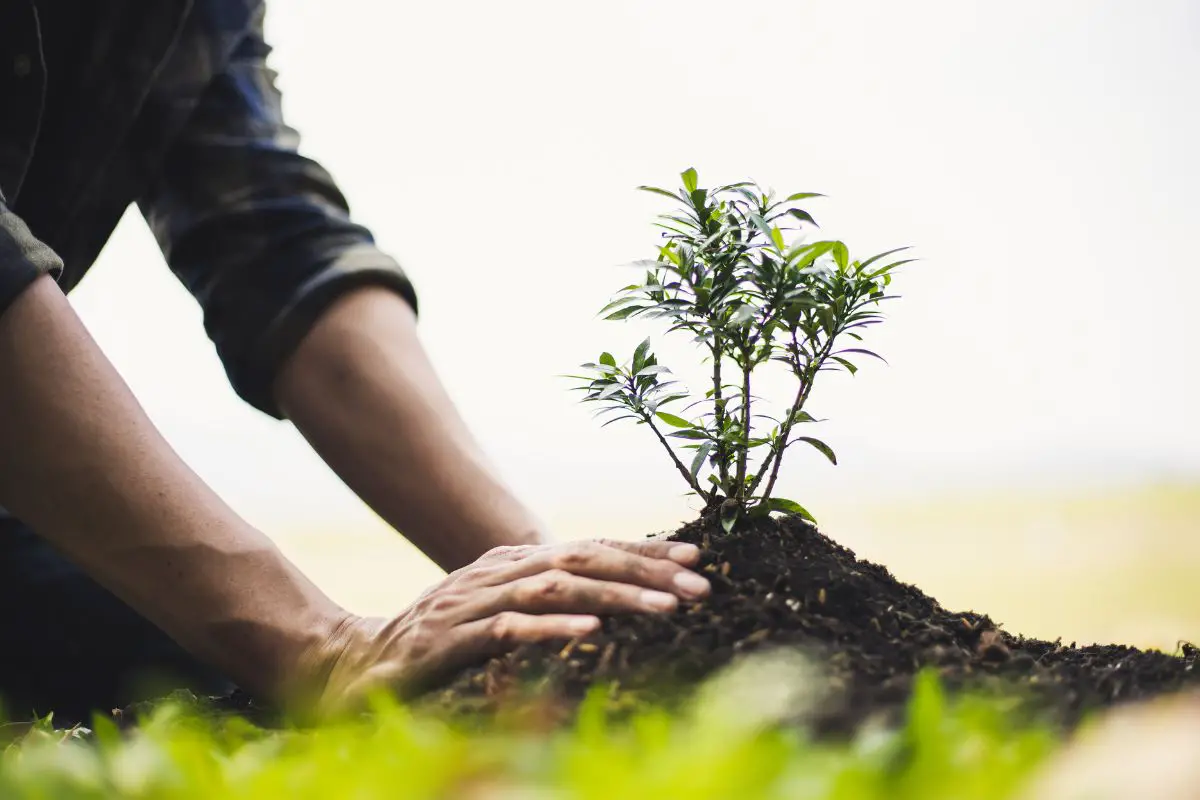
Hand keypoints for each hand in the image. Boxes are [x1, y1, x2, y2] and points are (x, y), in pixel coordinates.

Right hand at [299, 538, 710, 717]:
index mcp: (514, 563)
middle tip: (699, 585)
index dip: (643, 550)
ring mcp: (475, 602)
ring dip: (616, 594)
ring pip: (556, 588)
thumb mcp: (496, 609)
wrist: (358, 662)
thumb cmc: (437, 639)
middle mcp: (499, 572)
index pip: (589, 548)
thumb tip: (602, 593)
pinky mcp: (452, 639)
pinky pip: (509, 629)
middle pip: (582, 559)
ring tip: (666, 608)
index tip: (696, 559)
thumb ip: (542, 596)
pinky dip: (551, 628)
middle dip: (645, 569)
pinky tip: (589, 631)